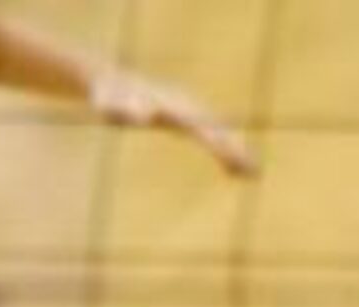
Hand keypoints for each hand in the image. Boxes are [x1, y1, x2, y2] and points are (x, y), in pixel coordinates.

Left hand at [88, 66, 255, 176]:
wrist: (108, 81)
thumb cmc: (105, 94)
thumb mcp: (107, 100)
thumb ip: (121, 107)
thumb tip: (143, 116)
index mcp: (170, 104)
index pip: (200, 125)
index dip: (217, 141)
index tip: (232, 156)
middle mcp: (184, 104)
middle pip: (215, 127)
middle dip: (235, 148)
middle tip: (254, 170)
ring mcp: (186, 110)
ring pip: (217, 130)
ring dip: (235, 150)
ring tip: (252, 173)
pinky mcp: (183, 118)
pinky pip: (209, 134)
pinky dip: (224, 149)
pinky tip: (233, 171)